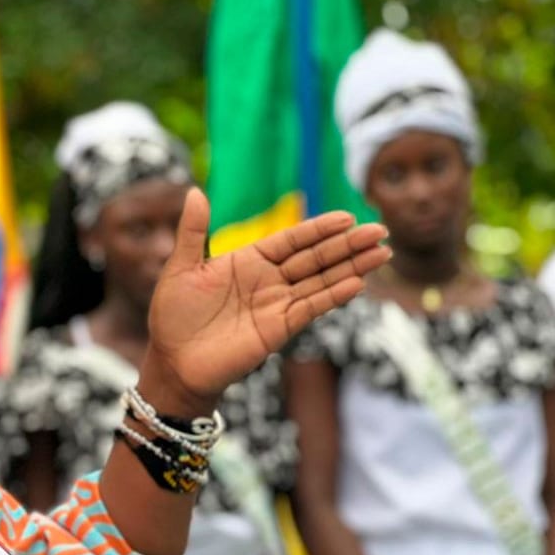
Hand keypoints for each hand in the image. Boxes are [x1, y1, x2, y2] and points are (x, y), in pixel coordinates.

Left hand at [141, 188, 388, 413]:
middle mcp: (268, 280)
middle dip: (347, 244)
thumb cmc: (172, 316)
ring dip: (352, 267)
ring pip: (321, 280)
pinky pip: (311, 308)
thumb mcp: (180, 267)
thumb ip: (192, 231)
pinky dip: (334, 296)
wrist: (172, 363)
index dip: (319, 229)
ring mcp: (276, 304)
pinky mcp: (279, 329)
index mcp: (247, 261)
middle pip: (315, 258)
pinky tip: (357, 283)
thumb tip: (194, 191)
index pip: (292, 240)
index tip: (347, 216)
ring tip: (382, 253)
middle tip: (380, 230)